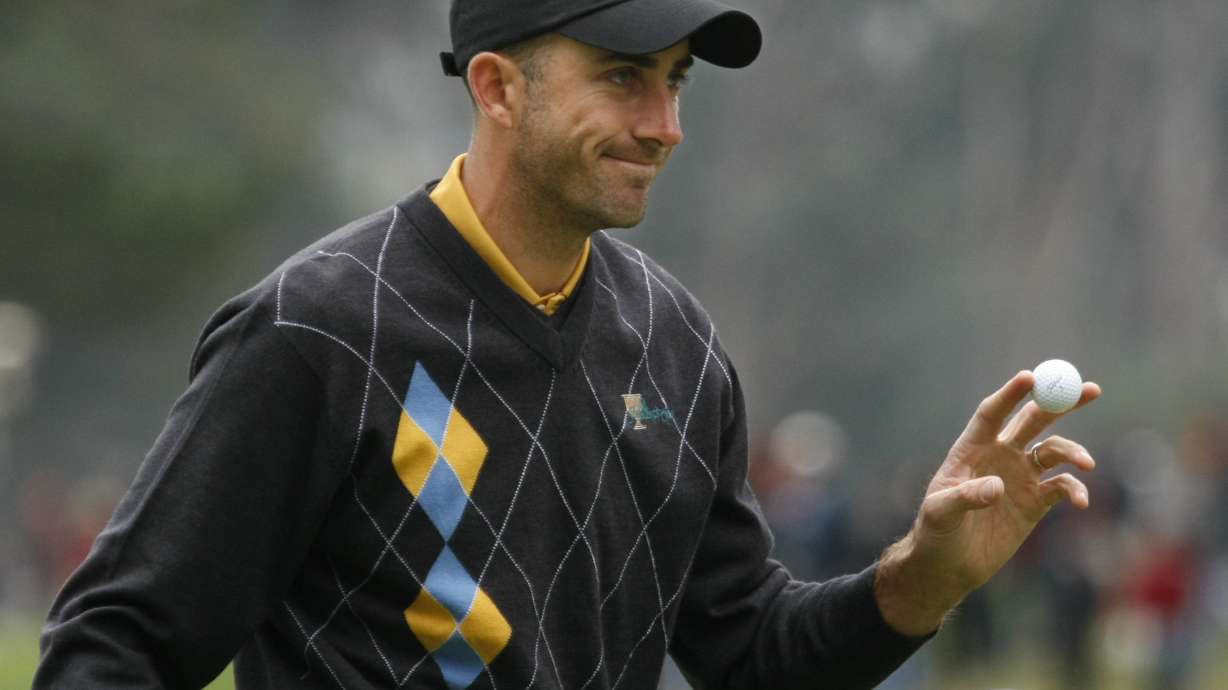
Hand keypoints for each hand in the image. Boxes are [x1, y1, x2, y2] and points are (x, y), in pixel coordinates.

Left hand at [874, 370, 1100, 635]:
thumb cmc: (935, 533)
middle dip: (1061, 402)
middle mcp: (999, 456)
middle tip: (1091, 389)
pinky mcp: (1035, 503)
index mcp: (971, 449)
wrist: (949, 566)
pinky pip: (1062, 487)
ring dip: (1073, 452)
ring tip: (1086, 464)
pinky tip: (1079, 502)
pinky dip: (1075, 490)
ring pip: (1054, 451)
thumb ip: (966, 497)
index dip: (1011, 394)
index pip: (992, 413)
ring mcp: (1020, 477)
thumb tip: (997, 486)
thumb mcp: (941, 513)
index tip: (1031, 376)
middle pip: (1034, 420)